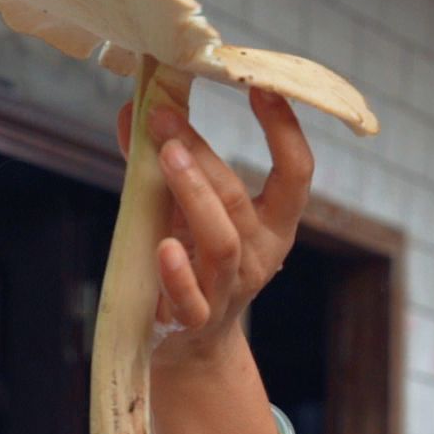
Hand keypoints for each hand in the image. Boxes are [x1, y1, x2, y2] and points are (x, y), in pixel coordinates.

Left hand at [115, 87, 313, 367]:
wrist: (187, 345)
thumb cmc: (189, 261)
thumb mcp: (184, 209)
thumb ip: (161, 162)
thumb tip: (136, 105)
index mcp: (273, 223)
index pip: (296, 173)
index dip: (285, 130)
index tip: (262, 87)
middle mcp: (261, 255)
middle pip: (238, 199)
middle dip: (203, 154)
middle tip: (164, 116)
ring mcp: (231, 291)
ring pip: (221, 241)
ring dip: (194, 194)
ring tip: (165, 156)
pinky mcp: (198, 322)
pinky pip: (193, 299)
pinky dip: (178, 273)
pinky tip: (163, 246)